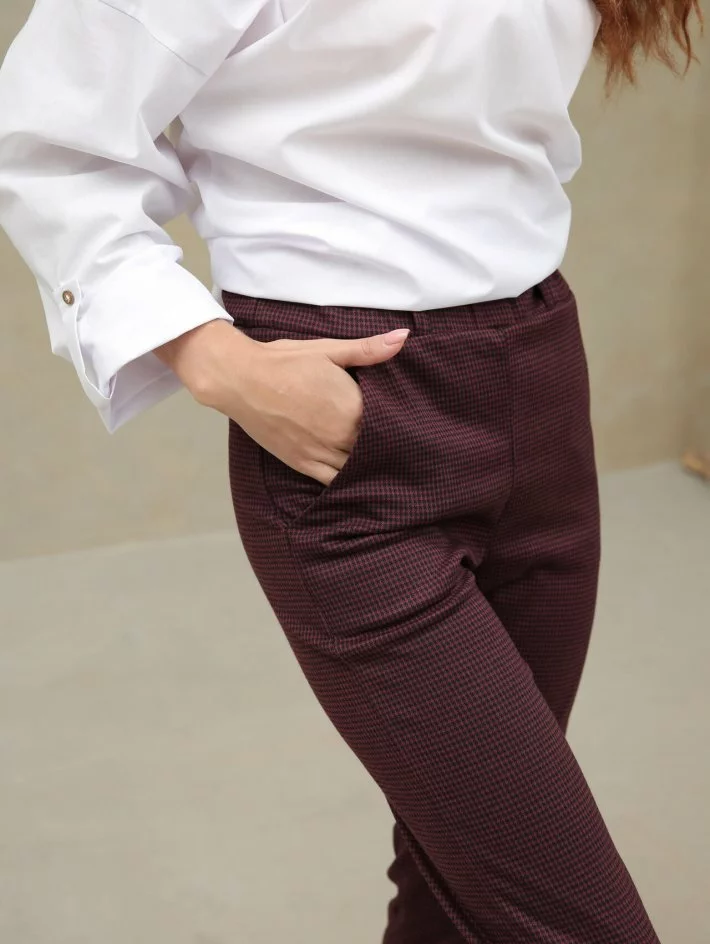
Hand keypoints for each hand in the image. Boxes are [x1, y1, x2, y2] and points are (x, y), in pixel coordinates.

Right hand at [154, 320, 409, 484]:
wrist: (240, 378)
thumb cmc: (285, 361)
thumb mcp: (329, 349)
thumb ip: (370, 349)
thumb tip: (404, 337)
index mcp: (352, 408)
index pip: (389, 423)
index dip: (400, 423)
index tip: (411, 421)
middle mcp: (340, 437)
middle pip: (376, 449)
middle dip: (387, 445)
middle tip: (404, 445)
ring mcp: (321, 454)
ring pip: (358, 469)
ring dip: (370, 466)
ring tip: (383, 462)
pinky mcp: (303, 464)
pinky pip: (333, 482)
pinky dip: (348, 482)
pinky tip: (358, 479)